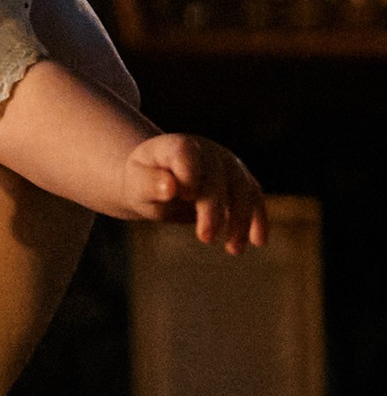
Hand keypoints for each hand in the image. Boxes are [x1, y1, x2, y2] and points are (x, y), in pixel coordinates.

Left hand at [125, 130, 266, 252]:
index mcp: (178, 146)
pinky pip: (254, 197)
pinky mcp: (239, 181)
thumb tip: (170, 187)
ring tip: (234, 249)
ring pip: (242, 189)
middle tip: (205, 238)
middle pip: (216, 178)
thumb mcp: (136, 183)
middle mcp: (207, 151)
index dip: (189, 173)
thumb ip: (149, 184)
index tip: (186, 195)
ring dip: (241, 219)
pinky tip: (259, 241)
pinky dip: (258, 219)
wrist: (158, 177)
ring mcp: (227, 164)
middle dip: (213, 208)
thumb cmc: (143, 181)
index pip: (187, 153)